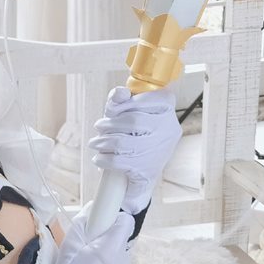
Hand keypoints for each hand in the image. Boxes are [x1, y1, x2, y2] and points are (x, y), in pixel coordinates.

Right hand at [39, 209, 134, 263]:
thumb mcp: (68, 248)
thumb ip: (82, 225)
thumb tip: (92, 209)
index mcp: (112, 248)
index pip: (126, 221)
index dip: (112, 219)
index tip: (98, 225)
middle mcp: (124, 260)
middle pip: (120, 238)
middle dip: (106, 238)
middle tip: (85, 248)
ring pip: (118, 255)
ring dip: (106, 255)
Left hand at [88, 86, 181, 213]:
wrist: (143, 171)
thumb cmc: (133, 133)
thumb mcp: (126, 111)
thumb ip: (121, 99)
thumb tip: (120, 92)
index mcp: (166, 108)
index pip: (150, 98)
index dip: (126, 102)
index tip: (111, 110)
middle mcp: (169, 128)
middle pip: (134, 121)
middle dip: (109, 123)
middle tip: (99, 126)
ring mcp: (160, 150)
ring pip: (123, 142)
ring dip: (103, 142)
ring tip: (95, 143)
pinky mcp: (149, 170)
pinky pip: (119, 161)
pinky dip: (104, 159)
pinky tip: (99, 158)